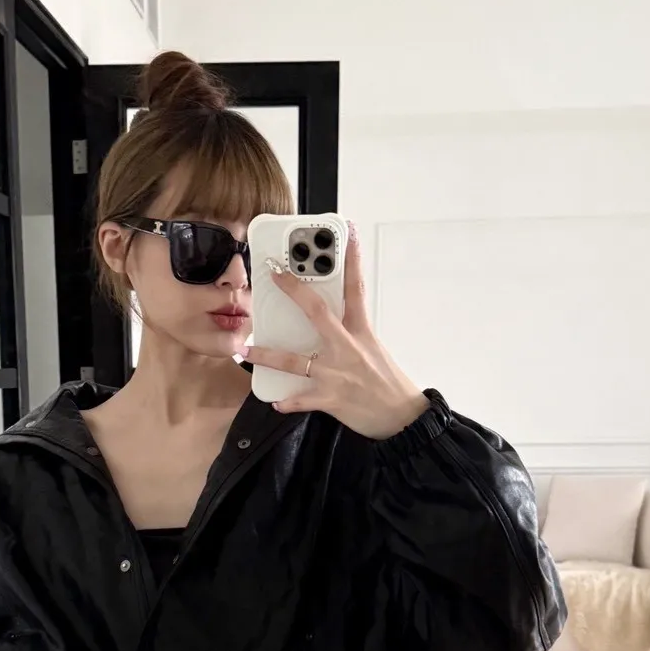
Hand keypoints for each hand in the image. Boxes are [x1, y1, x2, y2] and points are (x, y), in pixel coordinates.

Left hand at [243, 225, 429, 439]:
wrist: (402, 417)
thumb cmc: (388, 384)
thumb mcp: (374, 350)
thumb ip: (352, 336)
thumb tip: (331, 326)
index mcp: (361, 332)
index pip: (356, 289)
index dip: (353, 260)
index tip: (347, 233)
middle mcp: (347, 347)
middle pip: (318, 312)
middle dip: (295, 291)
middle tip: (275, 275)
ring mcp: (337, 373)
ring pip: (294, 360)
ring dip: (268, 356)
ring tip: (247, 351)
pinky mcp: (331, 398)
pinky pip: (302, 399)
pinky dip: (288, 401)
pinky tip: (276, 402)